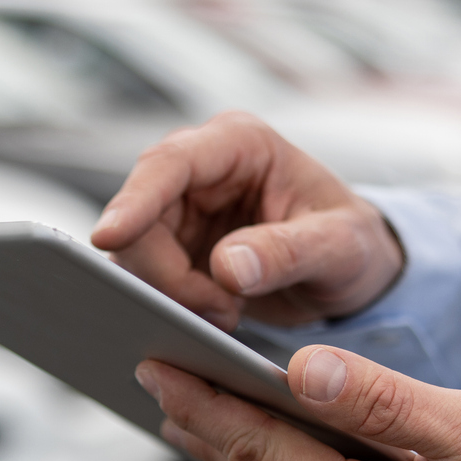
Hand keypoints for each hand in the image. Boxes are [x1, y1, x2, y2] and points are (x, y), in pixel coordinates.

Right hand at [91, 112, 405, 329]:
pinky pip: (145, 277)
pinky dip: (171, 304)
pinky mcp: (173, 247)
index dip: (134, 200)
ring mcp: (180, 209)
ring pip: (134, 251)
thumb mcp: (340, 247)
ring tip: (228, 314)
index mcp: (239, 144)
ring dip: (170, 293)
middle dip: (166, 273)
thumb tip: (227, 267)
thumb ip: (288, 252)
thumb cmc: (353, 244)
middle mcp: (200, 170)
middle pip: (140, 215)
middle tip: (219, 311)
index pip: (169, 164)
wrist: (350, 271)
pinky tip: (213, 316)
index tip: (107, 238)